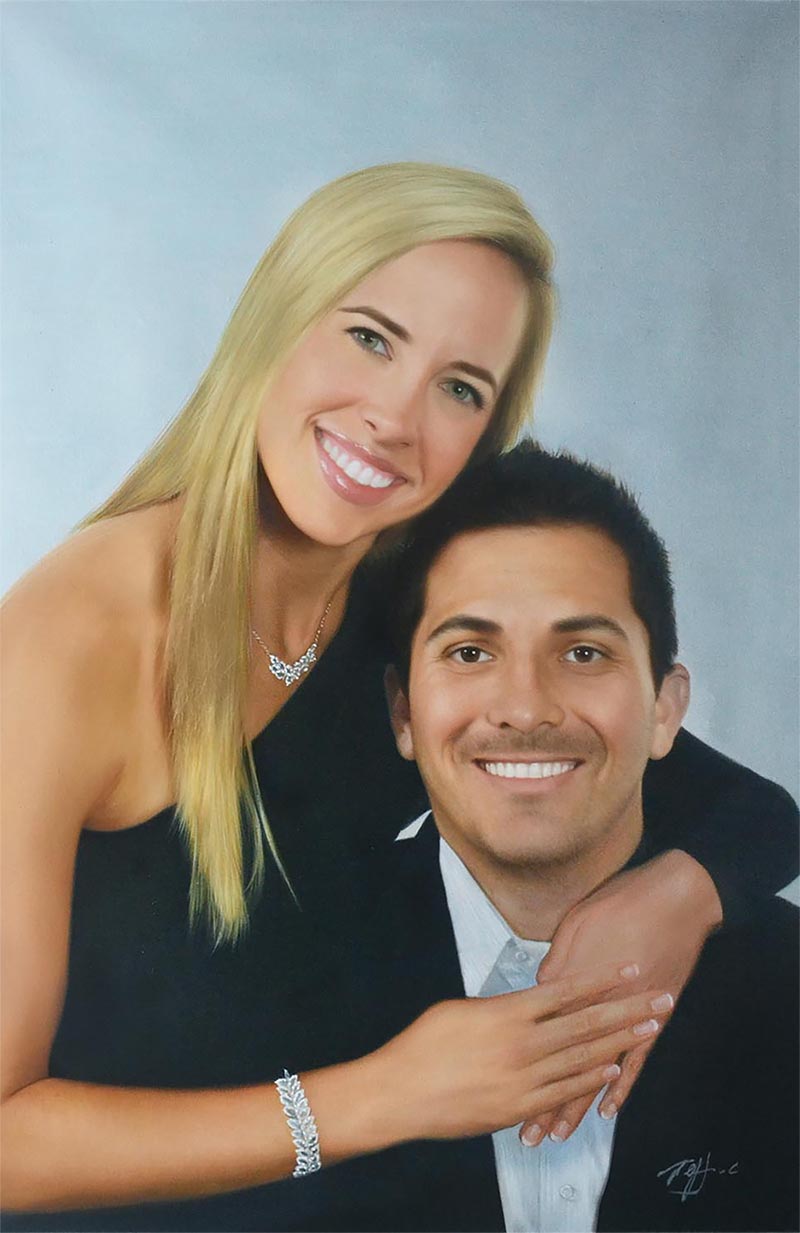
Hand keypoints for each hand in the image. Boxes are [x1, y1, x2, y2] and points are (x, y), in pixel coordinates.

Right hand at [372, 962, 671, 1143]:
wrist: (401, 1093)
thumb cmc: (425, 1045)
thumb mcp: (463, 1010)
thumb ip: (501, 1007)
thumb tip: (526, 1004)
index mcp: (508, 1011)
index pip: (567, 990)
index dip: (603, 979)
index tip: (631, 968)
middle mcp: (523, 1043)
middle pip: (587, 1022)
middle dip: (628, 1009)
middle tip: (662, 998)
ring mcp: (525, 1078)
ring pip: (584, 1057)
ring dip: (622, 1043)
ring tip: (650, 1030)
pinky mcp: (520, 1108)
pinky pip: (565, 1091)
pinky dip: (592, 1080)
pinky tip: (615, 1070)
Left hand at [519, 849, 721, 1146]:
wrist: (674, 897)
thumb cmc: (621, 902)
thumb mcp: (576, 922)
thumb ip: (556, 962)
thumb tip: (536, 990)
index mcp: (571, 979)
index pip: (538, 1034)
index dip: (519, 1067)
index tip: (499, 1094)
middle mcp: (595, 1006)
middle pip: (563, 1063)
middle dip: (543, 1100)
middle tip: (526, 1135)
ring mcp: (625, 1015)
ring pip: (594, 1071)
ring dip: (576, 1104)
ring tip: (558, 1135)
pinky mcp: (653, 1017)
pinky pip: (635, 1060)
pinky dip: (621, 1086)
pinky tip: (608, 1110)